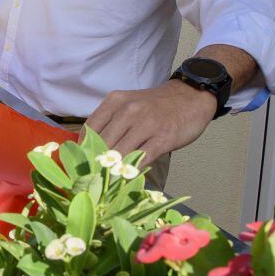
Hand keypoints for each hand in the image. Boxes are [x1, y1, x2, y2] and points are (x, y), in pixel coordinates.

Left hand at [83, 80, 217, 166]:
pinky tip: (129, 175)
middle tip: (95, 175)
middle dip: (98, 162)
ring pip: (120, 153)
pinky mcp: (162, 138)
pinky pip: (141, 159)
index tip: (84, 162)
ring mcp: (145, 124)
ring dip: (114, 168)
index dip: (84, 149)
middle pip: (103, 143)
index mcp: (115, 102)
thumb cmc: (155, 105)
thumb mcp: (128, 104)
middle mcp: (127, 111)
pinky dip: (133, 170)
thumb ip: (111, 121)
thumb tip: (92, 147)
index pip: (89, 129)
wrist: (190, 97)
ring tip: (109, 179)